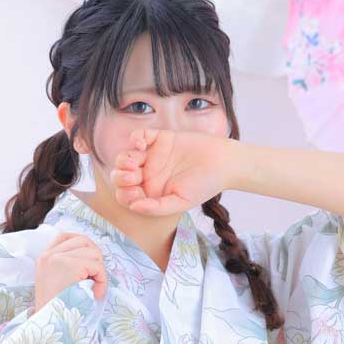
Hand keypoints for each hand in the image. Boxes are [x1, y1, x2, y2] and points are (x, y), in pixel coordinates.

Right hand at [34, 232, 107, 309]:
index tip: (89, 261)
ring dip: (99, 270)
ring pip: (93, 253)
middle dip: (94, 257)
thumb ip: (65, 266)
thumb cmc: (56, 309)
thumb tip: (91, 256)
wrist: (49, 323)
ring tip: (93, 288)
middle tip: (94, 278)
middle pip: (83, 241)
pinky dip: (102, 280)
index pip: (65, 236)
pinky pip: (97, 266)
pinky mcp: (70, 266)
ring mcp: (58, 258)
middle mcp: (49, 255)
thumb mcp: (53, 282)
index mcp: (44, 257)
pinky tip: (96, 294)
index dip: (82, 245)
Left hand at [110, 128, 231, 215]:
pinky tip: (141, 145)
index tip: (136, 193)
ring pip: (125, 157)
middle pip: (121, 176)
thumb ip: (157, 208)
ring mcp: (152, 156)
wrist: (223, 163)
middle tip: (133, 177)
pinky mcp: (160, 139)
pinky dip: (135, 138)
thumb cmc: (205, 186)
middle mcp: (148, 175)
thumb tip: (133, 207)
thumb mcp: (181, 202)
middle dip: (120, 177)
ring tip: (135, 164)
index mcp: (151, 193)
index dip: (124, 194)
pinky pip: (139, 135)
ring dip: (124, 160)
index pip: (126, 195)